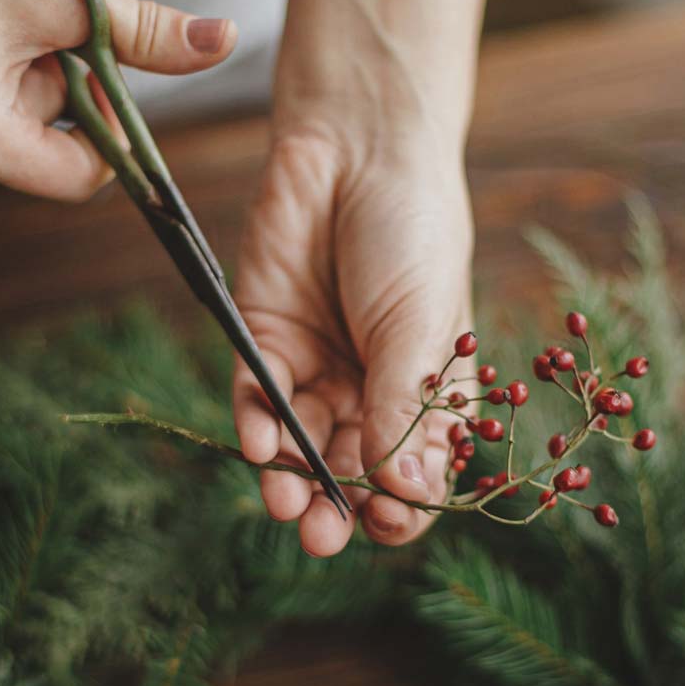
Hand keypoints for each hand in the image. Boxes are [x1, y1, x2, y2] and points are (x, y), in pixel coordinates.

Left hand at [232, 124, 473, 556]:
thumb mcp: (419, 326)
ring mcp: (315, 369)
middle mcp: (369, 391)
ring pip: (299, 446)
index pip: (415, 472)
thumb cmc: (413, 235)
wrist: (357, 150)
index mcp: (428, 394)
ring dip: (292, 480)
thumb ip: (404, 408)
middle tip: (325, 535)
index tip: (389, 523)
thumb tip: (408, 495)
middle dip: (338, 507)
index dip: (403, 507)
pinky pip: (257, 400)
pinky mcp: (264, 342)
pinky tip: (261, 447)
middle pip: (350, 470)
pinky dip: (257, 427)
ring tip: (289, 506)